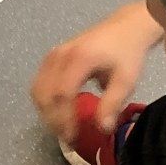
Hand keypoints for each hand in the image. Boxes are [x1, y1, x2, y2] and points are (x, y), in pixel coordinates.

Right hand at [30, 1, 163, 143]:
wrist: (126, 27)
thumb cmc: (128, 53)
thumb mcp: (126, 81)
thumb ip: (112, 105)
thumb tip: (102, 129)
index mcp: (79, 59)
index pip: (62, 93)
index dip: (64, 118)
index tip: (72, 136)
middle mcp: (60, 55)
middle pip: (44, 93)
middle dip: (52, 118)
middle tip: (67, 136)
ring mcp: (53, 54)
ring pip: (37, 89)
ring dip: (46, 111)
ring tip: (62, 126)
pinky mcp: (52, 57)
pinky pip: (40, 82)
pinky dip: (45, 100)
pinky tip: (59, 111)